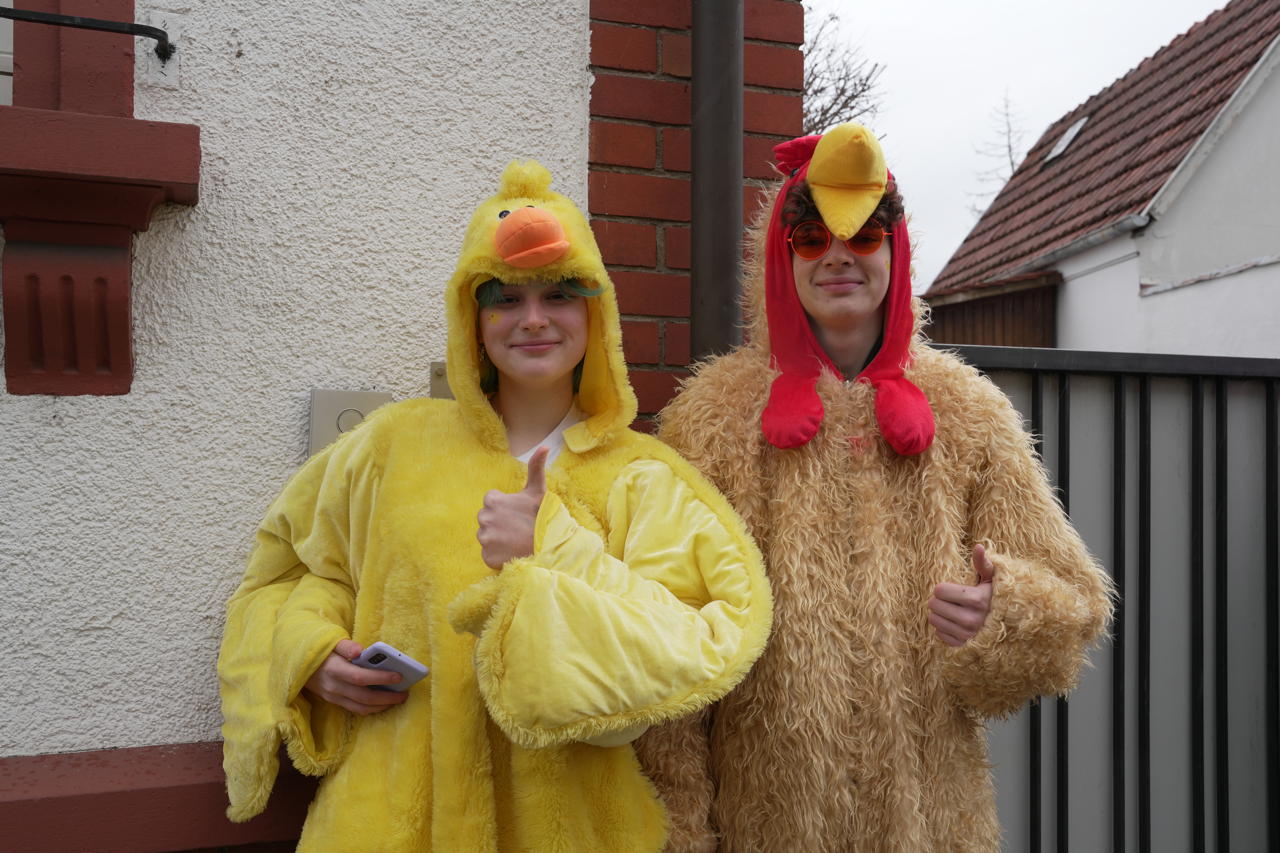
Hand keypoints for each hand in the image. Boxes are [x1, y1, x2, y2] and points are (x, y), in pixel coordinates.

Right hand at [303, 638, 407, 714]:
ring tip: (397, 699)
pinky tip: (383, 702)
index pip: (360, 678)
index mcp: (334, 669)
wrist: (298, 662)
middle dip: (387, 697)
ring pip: (360, 708)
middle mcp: (333, 686)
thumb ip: (346, 645)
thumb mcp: (331, 642)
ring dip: (381, 706)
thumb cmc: (321, 649)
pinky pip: (354, 709)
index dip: (380, 678)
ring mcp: (332, 697)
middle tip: (405, 693)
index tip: (399, 676)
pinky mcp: (333, 701)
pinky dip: (371, 708)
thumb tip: (360, 650)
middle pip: (363, 697)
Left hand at [477, 446, 547, 569]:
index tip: (517, 514)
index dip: (505, 508)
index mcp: (492, 500)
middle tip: (517, 528)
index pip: (491, 502)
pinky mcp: (487, 557)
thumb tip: (544, 446)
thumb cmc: (542, 516)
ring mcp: (484, 539)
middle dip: (499, 523)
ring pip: (488, 537)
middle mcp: (484, 518)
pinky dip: (498, 555)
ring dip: (498, 539)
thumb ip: (535, 467)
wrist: (548, 547)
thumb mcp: (537, 490)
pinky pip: (489, 554)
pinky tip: (512, 552)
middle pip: (487, 520)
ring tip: (516, 540)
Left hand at [928, 544, 995, 646]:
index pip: (939, 590)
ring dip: (939, 614)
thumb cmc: (997, 597)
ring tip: (952, 610)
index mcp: (977, 599)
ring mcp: (967, 635)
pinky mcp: (963, 646)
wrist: (1011, 624)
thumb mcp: (992, 579)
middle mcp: (971, 619)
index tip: (953, 589)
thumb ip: (982, 563)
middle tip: (950, 600)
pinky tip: (954, 623)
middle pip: (933, 605)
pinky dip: (943, 628)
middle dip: (939, 600)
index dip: (943, 588)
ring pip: (934, 620)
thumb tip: (978, 546)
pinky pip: (940, 634)